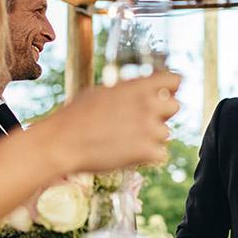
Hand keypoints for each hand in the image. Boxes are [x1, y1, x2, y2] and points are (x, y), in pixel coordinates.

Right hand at [34, 72, 180, 174]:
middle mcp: (148, 105)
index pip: (175, 79)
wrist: (62, 143)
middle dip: (161, 115)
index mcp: (137, 86)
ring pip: (166, 134)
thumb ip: (126, 91)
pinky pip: (159, 155)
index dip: (170, 88)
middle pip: (175, 107)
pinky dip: (146, 157)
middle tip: (140, 122)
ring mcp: (149, 129)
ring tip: (126, 140)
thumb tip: (136, 90)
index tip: (161, 95)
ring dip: (151, 138)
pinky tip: (127, 154)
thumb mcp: (101, 92)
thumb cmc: (74, 116)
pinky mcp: (146, 152)